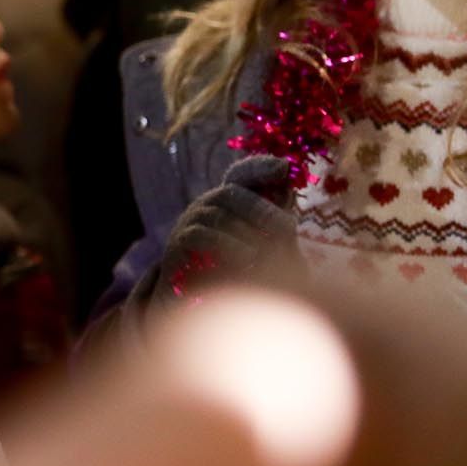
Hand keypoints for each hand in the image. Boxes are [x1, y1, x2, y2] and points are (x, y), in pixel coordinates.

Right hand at [157, 155, 297, 295]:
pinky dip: (227, 245)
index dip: (261, 167)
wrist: (202, 298)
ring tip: (270, 252)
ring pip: (219, 215)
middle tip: (288, 227)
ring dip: (248, 232)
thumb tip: (288, 197)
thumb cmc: (242, 270)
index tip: (283, 168)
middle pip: (232, 192)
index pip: (244, 174)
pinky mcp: (178, 243)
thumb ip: (279, 226)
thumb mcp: (268, 247)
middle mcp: (208, 204)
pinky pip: (201, 236)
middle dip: (262, 209)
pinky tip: (248, 259)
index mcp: (231, 200)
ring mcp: (190, 221)